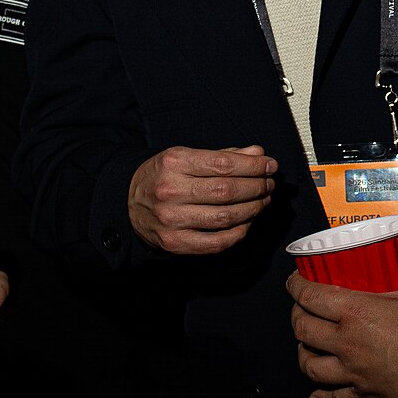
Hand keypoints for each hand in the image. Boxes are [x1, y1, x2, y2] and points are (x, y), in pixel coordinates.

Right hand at [128, 145, 277, 254]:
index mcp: (174, 163)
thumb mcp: (186, 157)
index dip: (253, 166)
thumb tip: (257, 155)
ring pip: (226, 217)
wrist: (128, 202)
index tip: (269, 165)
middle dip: (257, 187)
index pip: (224, 164)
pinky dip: (238, 233)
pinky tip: (246, 222)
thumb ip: (223, 156)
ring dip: (252, 209)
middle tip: (269, 184)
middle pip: (228, 190)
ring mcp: (172, 219)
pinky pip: (217, 242)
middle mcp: (171, 191)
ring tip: (262, 201)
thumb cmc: (163, 177)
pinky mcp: (175, 242)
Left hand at [288, 252, 397, 397]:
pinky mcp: (365, 394)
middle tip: (301, 310)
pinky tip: (314, 397)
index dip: (296, 287)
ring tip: (306, 347)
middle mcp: (347, 342)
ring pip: (311, 366)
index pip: (311, 297)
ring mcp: (353, 372)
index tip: (294, 281)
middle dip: (296, 318)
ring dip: (303, 355)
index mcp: (356, 312)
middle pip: (303, 330)